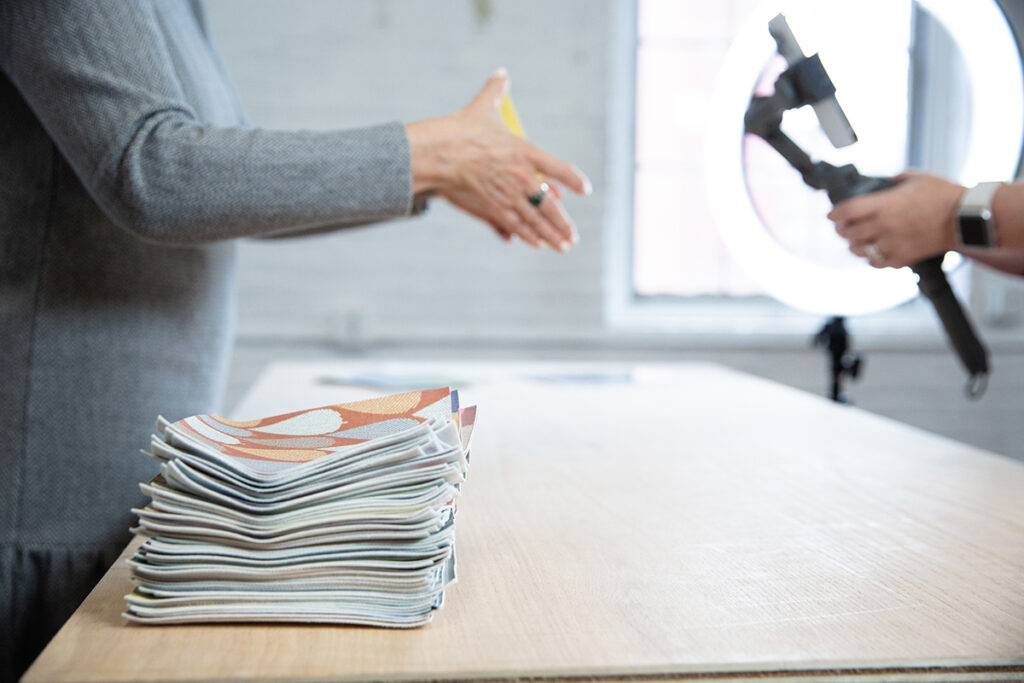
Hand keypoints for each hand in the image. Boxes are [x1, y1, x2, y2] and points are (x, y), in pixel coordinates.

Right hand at [405, 68, 590, 250]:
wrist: (437, 153)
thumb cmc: (458, 129)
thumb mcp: (482, 107)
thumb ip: (495, 91)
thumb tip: (501, 73)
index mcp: (525, 150)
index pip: (559, 168)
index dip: (573, 179)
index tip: (585, 189)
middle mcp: (521, 175)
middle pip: (550, 204)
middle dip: (563, 223)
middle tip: (573, 236)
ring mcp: (508, 194)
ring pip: (535, 219)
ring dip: (551, 235)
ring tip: (563, 245)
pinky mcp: (491, 207)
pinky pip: (515, 225)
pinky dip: (527, 235)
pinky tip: (537, 244)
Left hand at [827, 171, 964, 267]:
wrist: (965, 218)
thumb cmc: (944, 195)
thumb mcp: (917, 178)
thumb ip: (897, 179)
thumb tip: (888, 181)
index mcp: (885, 205)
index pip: (848, 211)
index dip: (835, 214)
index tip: (831, 215)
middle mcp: (884, 226)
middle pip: (849, 233)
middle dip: (841, 230)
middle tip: (841, 227)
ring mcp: (893, 244)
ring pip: (860, 251)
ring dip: (854, 246)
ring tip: (855, 241)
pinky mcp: (904, 257)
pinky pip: (879, 263)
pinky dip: (873, 260)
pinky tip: (873, 254)